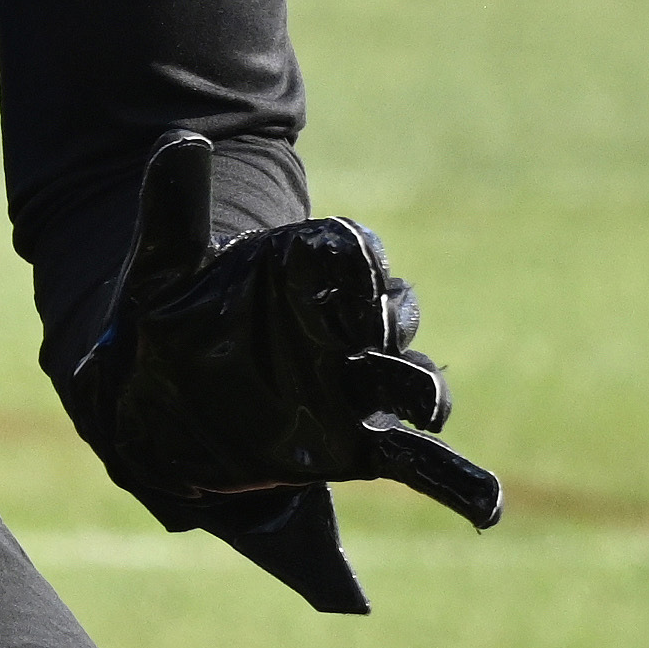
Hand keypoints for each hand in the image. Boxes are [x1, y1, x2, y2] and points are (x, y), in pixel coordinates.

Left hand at [54, 136, 499, 613]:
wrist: (160, 403)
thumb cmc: (170, 322)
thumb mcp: (160, 265)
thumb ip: (173, 207)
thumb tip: (183, 137)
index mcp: (304, 269)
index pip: (351, 251)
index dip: (361, 262)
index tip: (359, 275)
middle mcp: (342, 324)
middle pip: (393, 311)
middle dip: (391, 319)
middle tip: (371, 331)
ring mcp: (356, 384)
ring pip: (415, 382)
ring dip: (427, 391)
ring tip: (427, 407)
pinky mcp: (359, 444)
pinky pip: (420, 463)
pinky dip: (459, 484)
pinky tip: (488, 509)